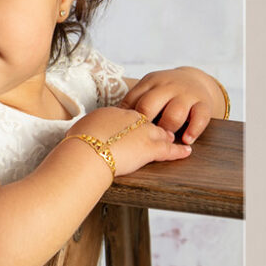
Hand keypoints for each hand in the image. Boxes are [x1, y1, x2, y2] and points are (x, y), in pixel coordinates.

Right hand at [64, 107, 193, 178]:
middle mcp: (132, 119)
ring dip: (167, 136)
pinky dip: (179, 151)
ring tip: (173, 138)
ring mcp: (144, 133)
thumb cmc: (79, 143)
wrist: (87, 151)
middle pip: (147, 121)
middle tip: (159, 130)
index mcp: (116, 113)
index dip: (132, 123)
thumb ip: (89, 131)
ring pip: (160, 133)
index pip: (130, 116)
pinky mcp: (150, 149)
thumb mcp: (81, 130)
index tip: (133, 127)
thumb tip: (82, 136)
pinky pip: (169, 150)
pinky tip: (186, 151)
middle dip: (153, 126)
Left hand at [120, 67, 224, 144]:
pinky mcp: (204, 103)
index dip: (127, 118)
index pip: (134, 99)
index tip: (120, 132)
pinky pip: (200, 118)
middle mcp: (168, 86)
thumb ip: (132, 102)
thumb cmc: (163, 91)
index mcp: (150, 82)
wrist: (194, 79)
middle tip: (140, 139)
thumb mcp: (147, 90)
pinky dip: (193, 130)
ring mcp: (186, 94)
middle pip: (151, 105)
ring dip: (168, 129)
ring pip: (175, 113)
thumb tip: (108, 120)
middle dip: (144, 124)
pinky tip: (187, 141)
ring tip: (165, 141)